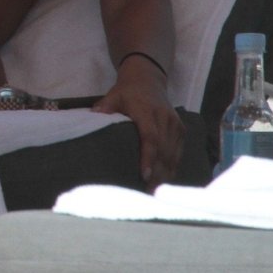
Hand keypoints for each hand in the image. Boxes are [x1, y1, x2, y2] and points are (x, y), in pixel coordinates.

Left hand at [92, 58, 184, 186]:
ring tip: (155, 192)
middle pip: (164, 150)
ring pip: (173, 154)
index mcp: (147, 111)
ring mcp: (175, 125)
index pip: (150, 138)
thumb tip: (92, 116)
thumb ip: (104, 107)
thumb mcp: (113, 95)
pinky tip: (165, 180)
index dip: (149, 157)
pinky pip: (178, 152)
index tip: (145, 175)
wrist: (148, 80)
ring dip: (166, 173)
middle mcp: (165, 119)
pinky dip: (173, 167)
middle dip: (158, 173)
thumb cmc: (126, 92)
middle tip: (147, 193)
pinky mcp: (181, 130)